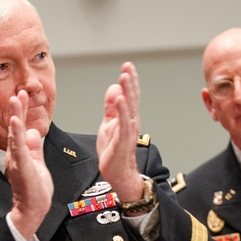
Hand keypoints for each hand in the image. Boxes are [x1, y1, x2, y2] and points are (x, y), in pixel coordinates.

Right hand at [6, 90, 53, 240]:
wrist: (32, 210)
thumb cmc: (34, 191)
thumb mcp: (37, 163)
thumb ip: (34, 148)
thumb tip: (32, 132)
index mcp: (19, 153)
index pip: (19, 128)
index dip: (21, 112)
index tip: (22, 95)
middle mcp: (15, 154)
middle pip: (15, 127)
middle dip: (17, 108)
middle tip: (19, 91)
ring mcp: (17, 159)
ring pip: (15, 134)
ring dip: (15, 116)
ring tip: (15, 100)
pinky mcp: (21, 166)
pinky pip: (18, 147)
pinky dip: (16, 133)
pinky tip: (16, 121)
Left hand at [97, 62, 144, 202]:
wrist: (117, 173)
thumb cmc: (114, 150)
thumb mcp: (109, 124)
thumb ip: (111, 107)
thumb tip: (113, 88)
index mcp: (127, 117)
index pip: (130, 96)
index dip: (129, 81)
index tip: (127, 66)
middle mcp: (131, 122)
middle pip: (132, 98)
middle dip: (130, 82)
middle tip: (128, 66)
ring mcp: (128, 131)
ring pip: (129, 108)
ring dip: (127, 92)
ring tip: (124, 77)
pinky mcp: (122, 141)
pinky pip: (123, 123)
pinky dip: (122, 111)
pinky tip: (120, 99)